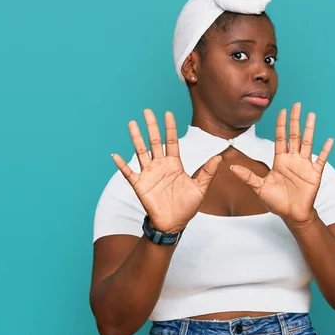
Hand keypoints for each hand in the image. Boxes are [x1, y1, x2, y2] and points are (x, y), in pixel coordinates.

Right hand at [111, 109, 221, 232]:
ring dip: (136, 138)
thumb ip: (207, 172)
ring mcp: (149, 174)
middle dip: (151, 126)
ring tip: (132, 123)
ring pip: (141, 152)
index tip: (168, 113)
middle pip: (154, 142)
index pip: (171, 141)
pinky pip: (129, 173)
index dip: (170, 128)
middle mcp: (160, 166)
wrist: (174, 223)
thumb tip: (219, 157)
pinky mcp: (140, 185)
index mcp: (174, 164)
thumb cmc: (187, 206)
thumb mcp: (200, 188)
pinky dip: (122, 164)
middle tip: (147, 110)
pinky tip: (116, 155)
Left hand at [230, 102, 332, 223]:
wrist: (291, 215)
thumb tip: (231, 168)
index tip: (282, 110)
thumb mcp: (259, 188)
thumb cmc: (276, 202)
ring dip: (310, 129)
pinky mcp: (314, 174)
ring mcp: (304, 165)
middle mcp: (293, 159)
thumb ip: (247, 177)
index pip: (280, 138)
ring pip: (307, 143)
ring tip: (312, 115)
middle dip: (295, 120)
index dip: (281, 124)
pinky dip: (326, 150)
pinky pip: (321, 159)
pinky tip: (330, 140)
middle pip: (294, 135)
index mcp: (280, 160)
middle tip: (296, 105)